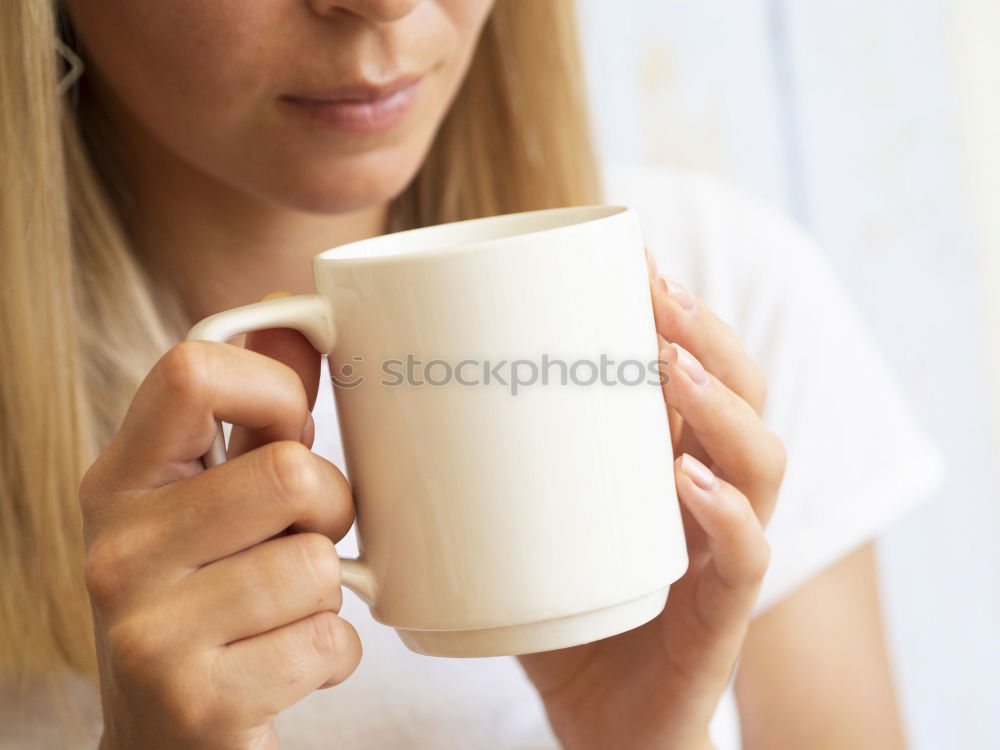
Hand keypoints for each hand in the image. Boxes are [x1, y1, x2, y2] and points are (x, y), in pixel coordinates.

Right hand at [81, 327, 359, 749]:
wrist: (166, 744)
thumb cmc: (203, 603)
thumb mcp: (212, 502)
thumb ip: (256, 416)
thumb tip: (298, 324)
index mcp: (119, 482)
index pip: (191, 371)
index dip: (275, 389)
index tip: (294, 427)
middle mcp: (116, 550)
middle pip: (290, 474)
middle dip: (328, 511)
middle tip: (300, 543)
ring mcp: (147, 631)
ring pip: (317, 564)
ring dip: (327, 593)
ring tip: (282, 611)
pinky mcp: (195, 702)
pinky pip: (330, 641)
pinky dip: (333, 654)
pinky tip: (287, 664)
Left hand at [518, 248, 786, 748]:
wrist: (598, 728)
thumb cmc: (552, 617)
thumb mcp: (512, 529)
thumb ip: (468, 471)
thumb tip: (376, 400)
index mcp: (664, 463)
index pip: (692, 369)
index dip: (674, 307)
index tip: (629, 252)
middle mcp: (705, 494)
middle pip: (739, 393)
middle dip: (704, 332)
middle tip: (651, 290)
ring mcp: (720, 551)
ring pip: (760, 461)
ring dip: (721, 404)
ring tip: (667, 365)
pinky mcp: (720, 616)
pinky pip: (745, 556)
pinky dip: (724, 512)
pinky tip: (684, 476)